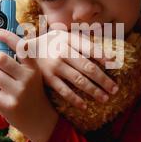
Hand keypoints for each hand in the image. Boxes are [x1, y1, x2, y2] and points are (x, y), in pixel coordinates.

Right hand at [0, 28, 118, 110]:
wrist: (25, 50)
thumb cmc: (51, 42)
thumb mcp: (64, 35)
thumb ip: (84, 42)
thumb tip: (110, 55)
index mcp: (67, 39)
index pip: (89, 48)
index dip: (102, 55)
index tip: (114, 64)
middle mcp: (62, 52)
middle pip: (87, 66)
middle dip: (103, 79)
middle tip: (115, 89)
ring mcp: (54, 66)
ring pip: (78, 80)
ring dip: (94, 90)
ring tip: (105, 98)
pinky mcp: (47, 78)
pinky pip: (64, 90)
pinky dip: (75, 99)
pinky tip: (85, 106)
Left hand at [0, 37, 57, 141]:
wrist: (40, 119)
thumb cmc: (31, 92)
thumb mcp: (32, 75)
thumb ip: (20, 61)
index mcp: (33, 68)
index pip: (20, 47)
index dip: (7, 36)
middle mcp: (27, 79)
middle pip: (0, 58)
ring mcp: (18, 93)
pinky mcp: (9, 106)